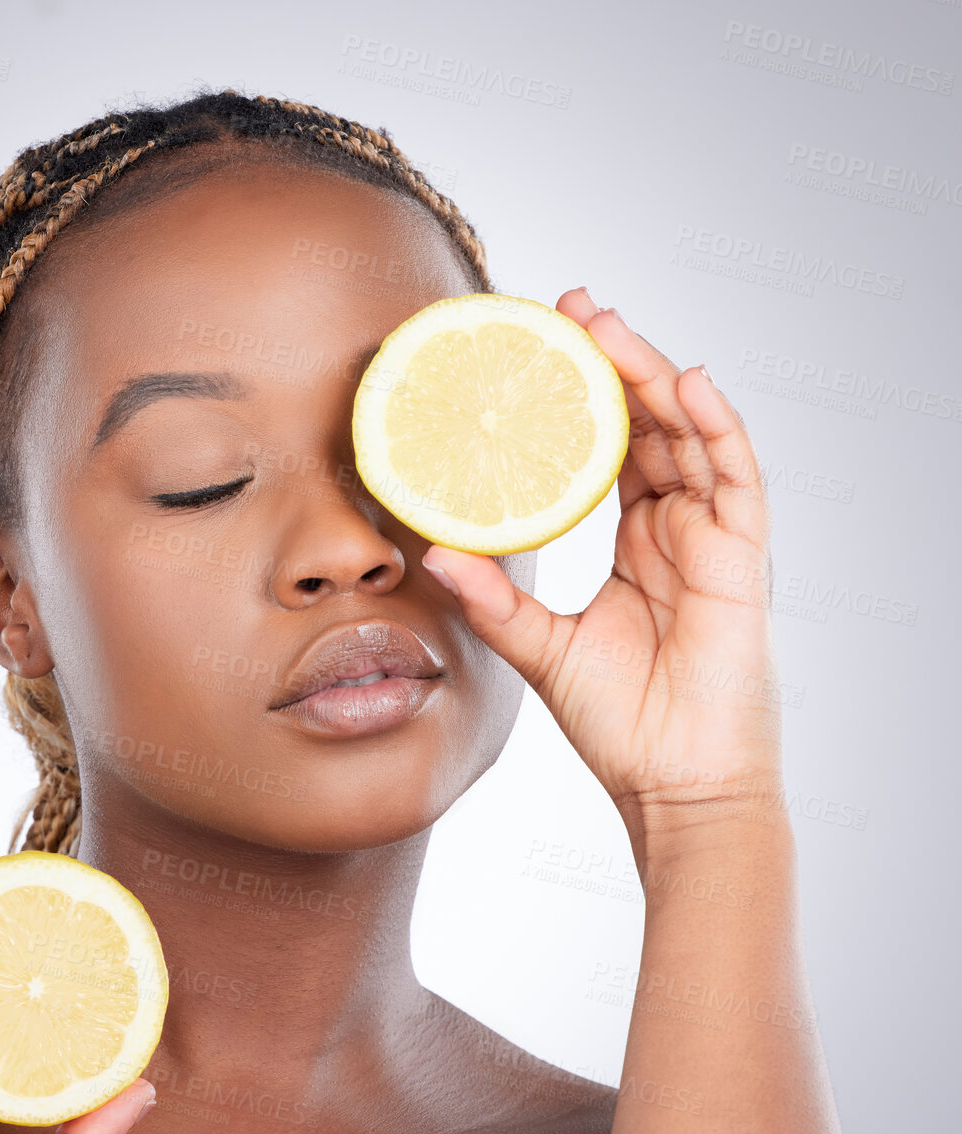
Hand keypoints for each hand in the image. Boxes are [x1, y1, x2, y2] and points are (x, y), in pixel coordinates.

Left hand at [422, 288, 784, 862]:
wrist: (673, 783)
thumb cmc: (619, 723)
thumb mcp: (538, 648)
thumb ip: (491, 600)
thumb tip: (431, 552)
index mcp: (637, 544)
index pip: (613, 449)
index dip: (585, 397)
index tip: (543, 348)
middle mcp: (676, 531)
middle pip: (651, 426)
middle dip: (616, 364)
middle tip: (571, 311)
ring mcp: (712, 541)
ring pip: (691, 437)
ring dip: (652, 376)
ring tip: (609, 328)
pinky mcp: (742, 561)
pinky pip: (737, 479)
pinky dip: (716, 428)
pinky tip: (683, 384)